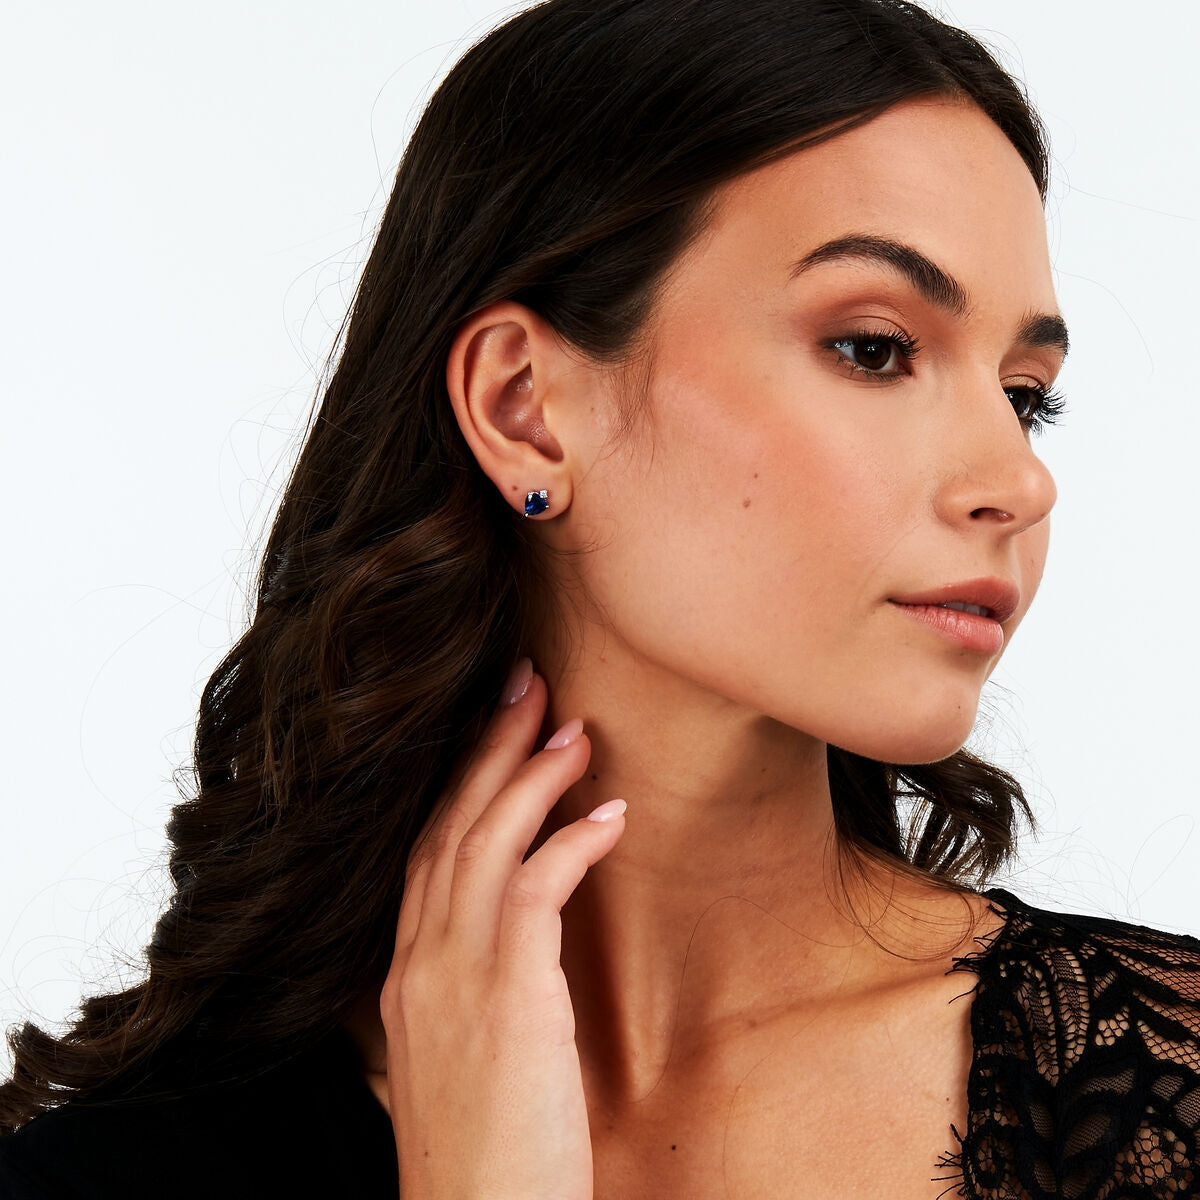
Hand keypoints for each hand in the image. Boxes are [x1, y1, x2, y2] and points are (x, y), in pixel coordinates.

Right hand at [381, 660, 626, 1199]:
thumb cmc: (482, 1159)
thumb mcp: (459, 1063)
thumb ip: (468, 996)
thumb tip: (513, 951)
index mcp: (406, 976)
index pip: (428, 851)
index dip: (460, 783)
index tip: (493, 731)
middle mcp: (419, 963)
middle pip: (450, 824)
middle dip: (487, 746)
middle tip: (524, 682)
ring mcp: (455, 976)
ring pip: (485, 840)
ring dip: (531, 774)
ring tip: (571, 725)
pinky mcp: (508, 998)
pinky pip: (535, 889)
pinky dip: (570, 840)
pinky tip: (608, 814)